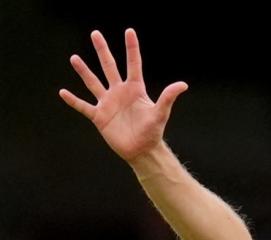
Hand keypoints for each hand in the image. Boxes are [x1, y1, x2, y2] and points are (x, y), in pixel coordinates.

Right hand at [59, 29, 187, 161]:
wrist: (142, 150)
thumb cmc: (153, 132)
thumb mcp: (161, 113)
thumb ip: (168, 97)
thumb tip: (183, 84)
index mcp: (135, 89)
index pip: (133, 64)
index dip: (131, 48)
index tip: (129, 31)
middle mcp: (120, 93)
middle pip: (109, 67)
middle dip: (102, 51)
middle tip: (95, 33)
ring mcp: (108, 103)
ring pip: (93, 83)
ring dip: (84, 71)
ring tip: (74, 58)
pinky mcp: (99, 117)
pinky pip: (83, 106)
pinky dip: (73, 100)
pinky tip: (62, 92)